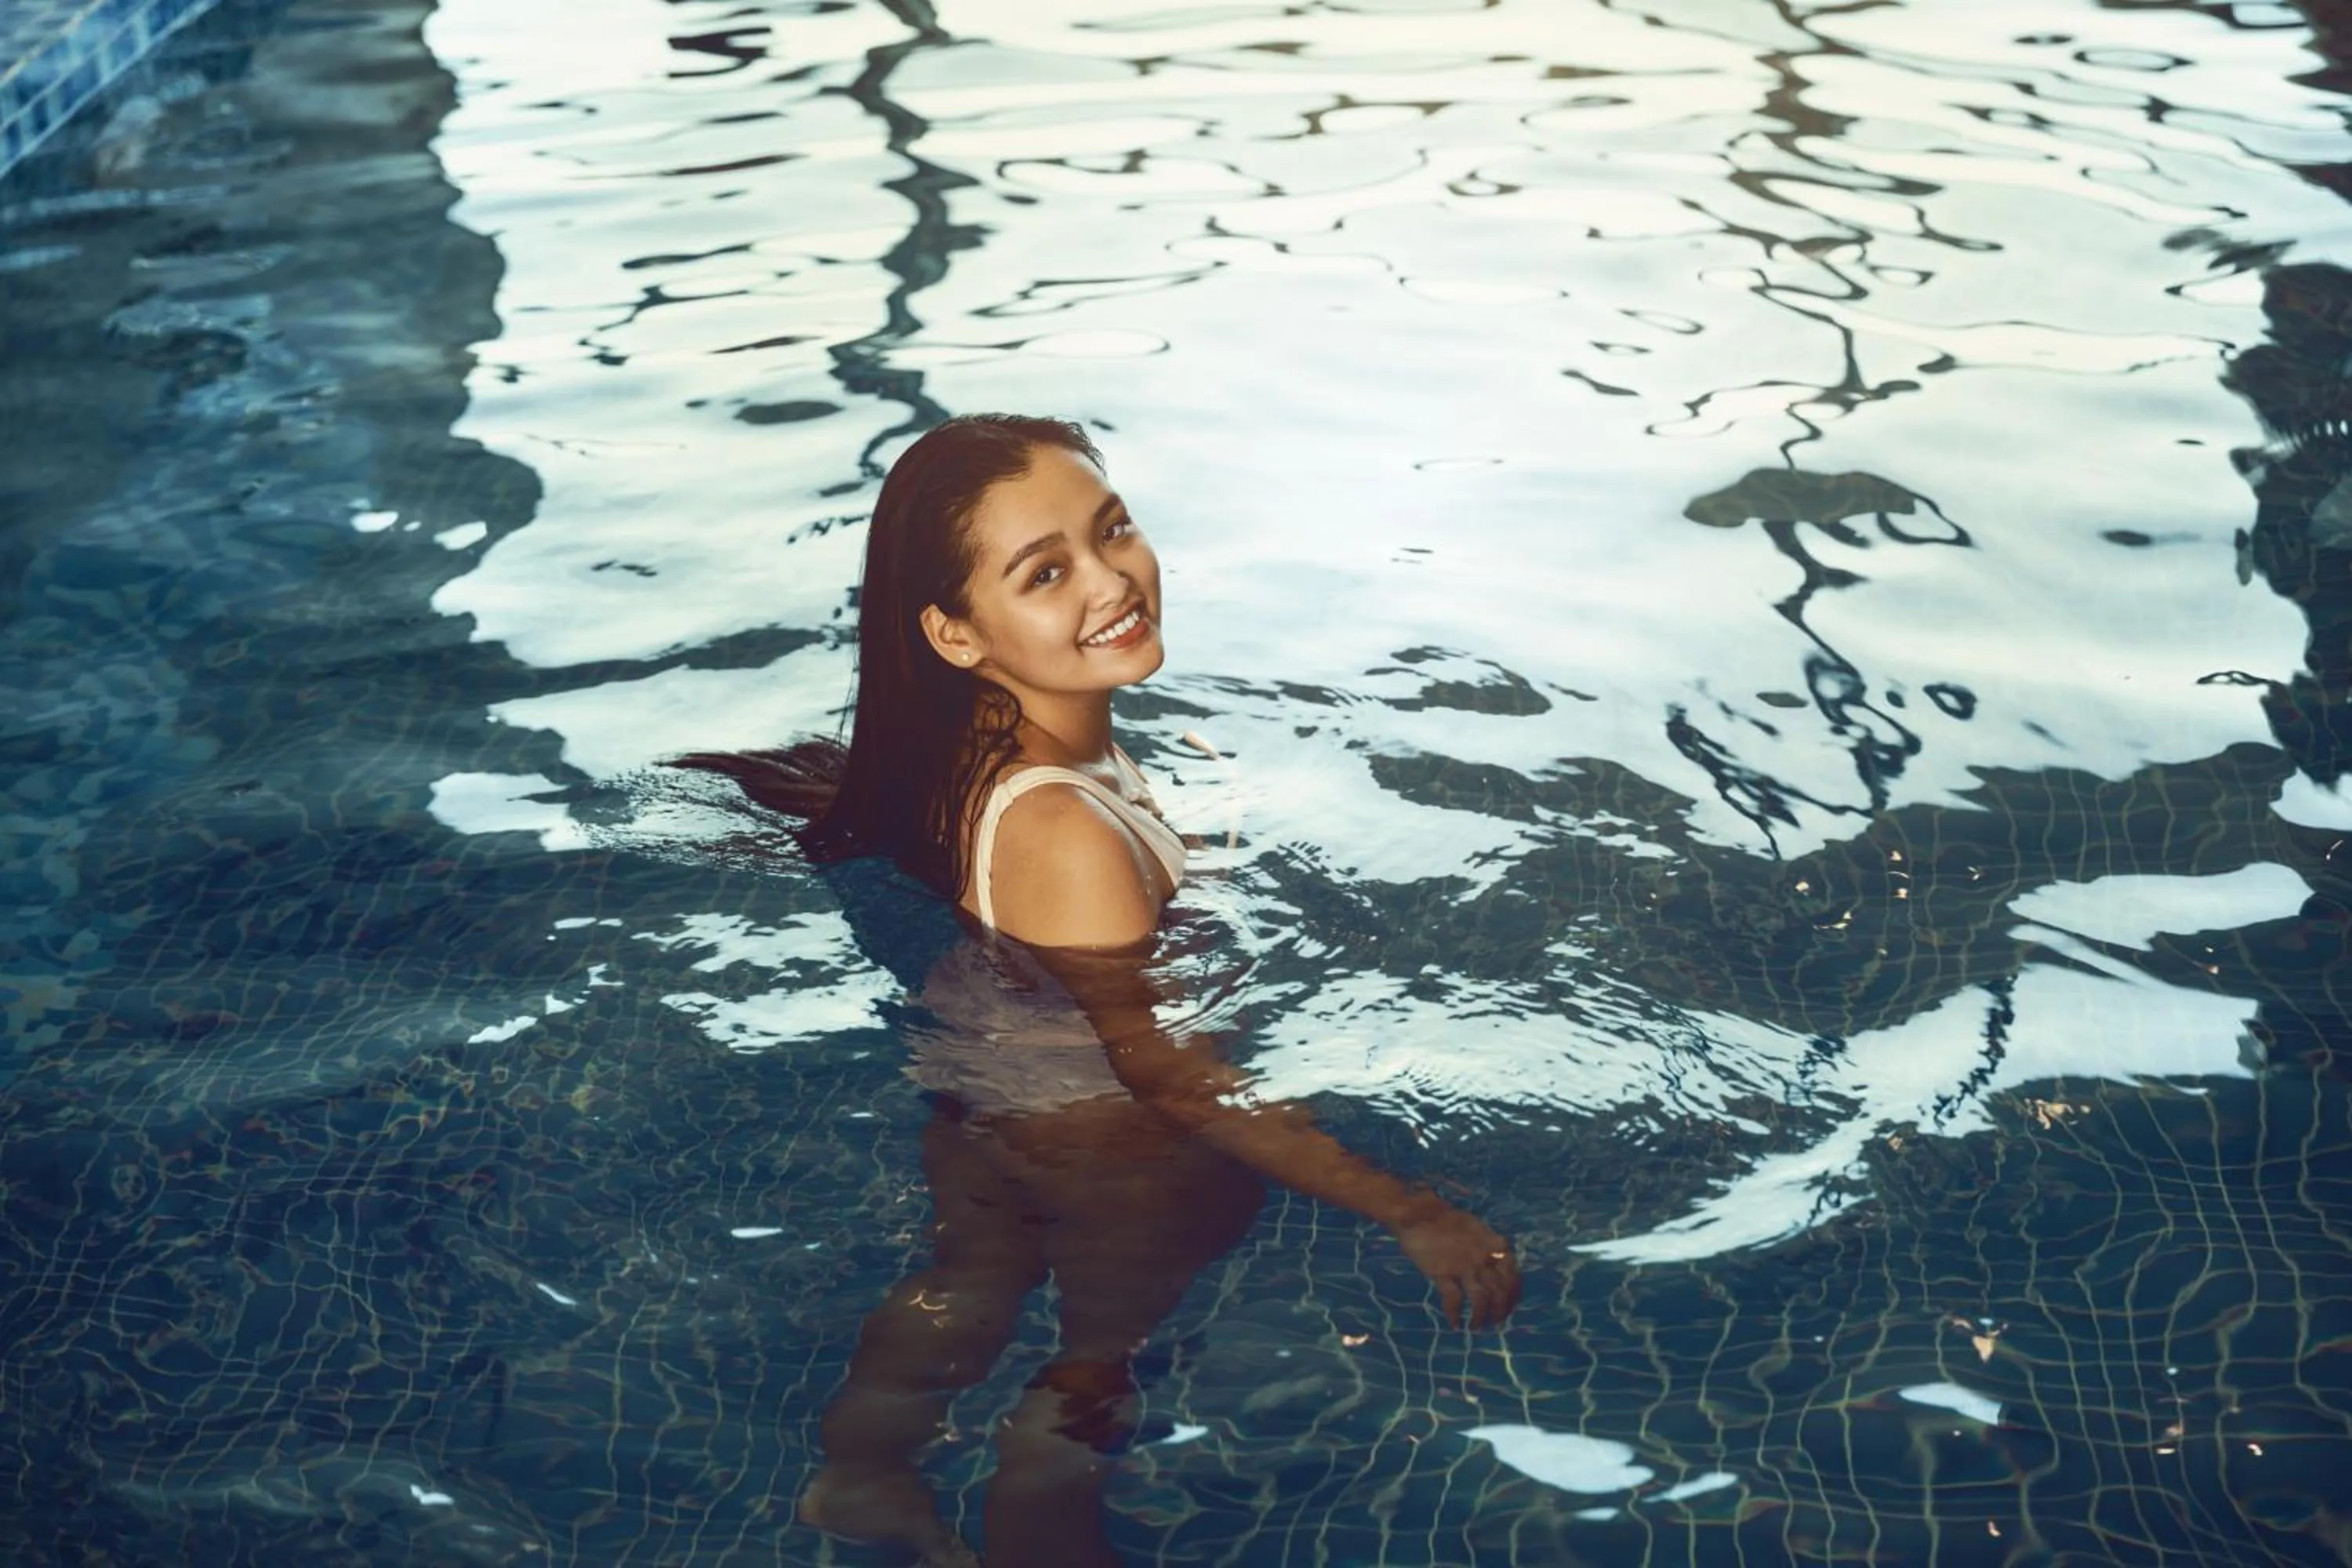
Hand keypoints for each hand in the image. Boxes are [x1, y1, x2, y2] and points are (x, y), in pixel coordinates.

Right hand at [1393, 1202, 1520, 1328]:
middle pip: (1500, 1292)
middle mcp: (1484, 1257)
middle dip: (1500, 1311)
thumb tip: (1496, 1264)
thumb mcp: (1477, 1228)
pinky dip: (1455, 1314)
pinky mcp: (1443, 1273)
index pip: (1513, 1276)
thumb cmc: (1447, 1218)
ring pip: (1481, 1299)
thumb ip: (1489, 1246)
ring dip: (1481, 1317)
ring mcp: (1464, 1266)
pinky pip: (1454, 1300)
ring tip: (1476, 1327)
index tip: (1510, 1306)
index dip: (1513, 1296)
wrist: (1420, 1213)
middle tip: (1496, 1323)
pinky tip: (1454, 1323)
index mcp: (1494, 1245)